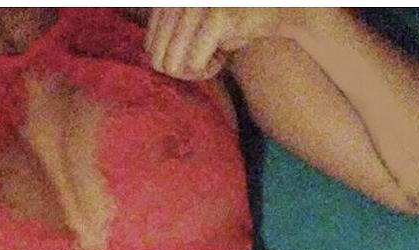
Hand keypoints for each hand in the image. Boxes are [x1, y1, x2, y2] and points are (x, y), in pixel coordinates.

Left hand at [143, 7, 286, 80]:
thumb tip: (151, 59)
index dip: (170, 62)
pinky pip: (194, 64)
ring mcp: (195, 5)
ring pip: (172, 64)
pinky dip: (208, 70)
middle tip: (203, 62)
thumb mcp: (190, 24)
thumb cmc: (229, 26)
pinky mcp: (216, 18)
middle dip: (180, 70)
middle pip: (157, 59)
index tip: (193, 54)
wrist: (270, 13)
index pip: (148, 47)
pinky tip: (221, 59)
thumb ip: (169, 34)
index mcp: (166, 1)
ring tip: (212, 59)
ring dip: (193, 72)